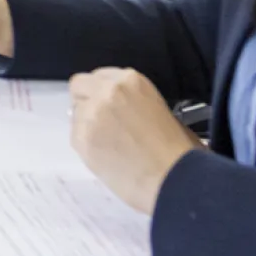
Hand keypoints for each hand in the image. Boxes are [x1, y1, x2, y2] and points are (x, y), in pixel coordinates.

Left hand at [69, 67, 197, 214]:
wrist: (175, 179)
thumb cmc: (179, 150)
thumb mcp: (160, 110)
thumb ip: (133, 103)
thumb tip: (120, 111)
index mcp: (130, 80)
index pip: (99, 76)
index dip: (102, 92)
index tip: (108, 105)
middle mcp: (106, 91)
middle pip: (80, 86)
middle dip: (87, 101)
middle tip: (101, 122)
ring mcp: (91, 114)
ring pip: (75, 112)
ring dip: (87, 124)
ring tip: (109, 145)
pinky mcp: (81, 138)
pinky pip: (75, 135)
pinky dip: (86, 145)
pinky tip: (106, 156)